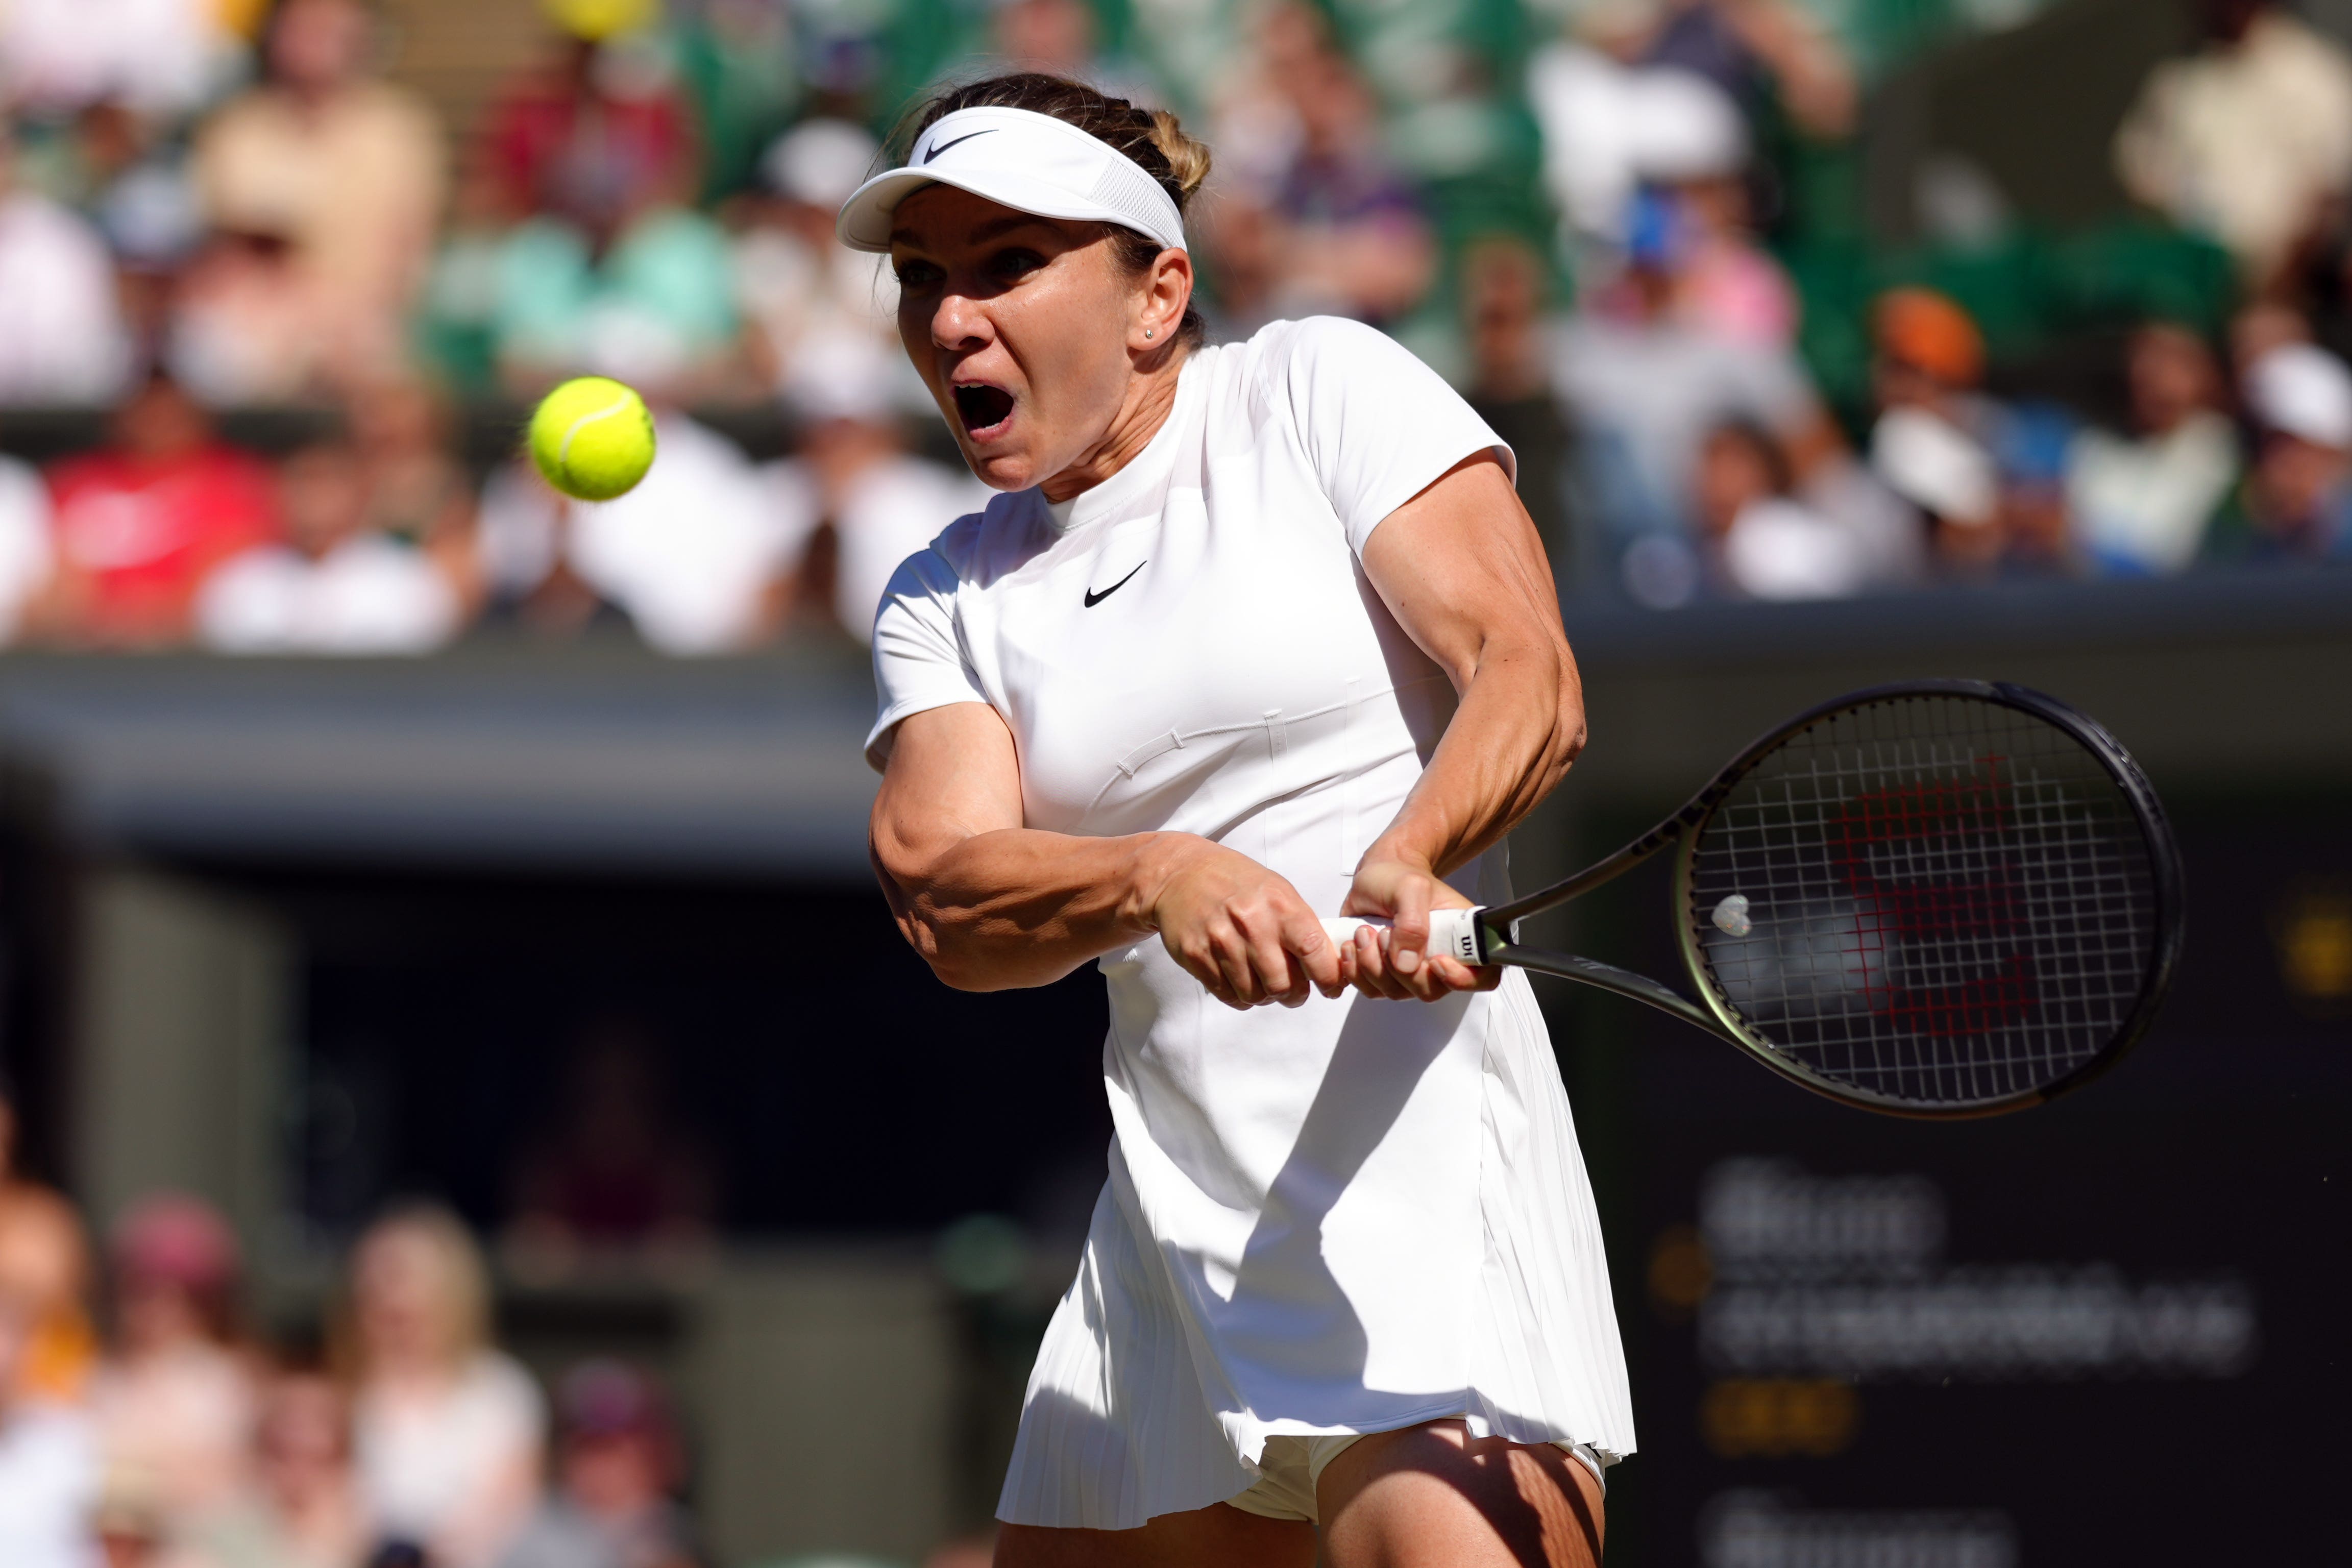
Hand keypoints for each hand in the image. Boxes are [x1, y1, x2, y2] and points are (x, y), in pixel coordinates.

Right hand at [1148, 838, 1349, 1008]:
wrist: (1181, 873)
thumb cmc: (1237, 882)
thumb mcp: (1277, 891)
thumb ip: (1302, 925)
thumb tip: (1328, 964)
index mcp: (1279, 905)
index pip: (1314, 951)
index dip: (1328, 977)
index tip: (1331, 987)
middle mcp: (1251, 924)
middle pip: (1283, 985)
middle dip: (1293, 995)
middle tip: (1293, 990)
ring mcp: (1221, 941)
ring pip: (1255, 995)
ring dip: (1264, 996)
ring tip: (1263, 982)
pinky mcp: (1196, 956)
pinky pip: (1227, 995)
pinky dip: (1239, 996)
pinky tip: (1241, 981)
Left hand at [1341, 853, 1499, 1001]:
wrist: (1377, 877)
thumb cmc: (1400, 878)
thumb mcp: (1410, 887)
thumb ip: (1412, 923)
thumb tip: (1407, 964)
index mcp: (1463, 938)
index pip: (1482, 977)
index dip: (1461, 979)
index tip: (1435, 960)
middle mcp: (1440, 961)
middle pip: (1430, 991)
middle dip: (1400, 967)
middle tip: (1384, 933)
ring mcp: (1411, 973)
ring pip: (1395, 992)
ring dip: (1372, 964)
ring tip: (1364, 931)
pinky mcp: (1384, 976)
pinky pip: (1370, 991)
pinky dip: (1355, 970)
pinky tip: (1352, 945)